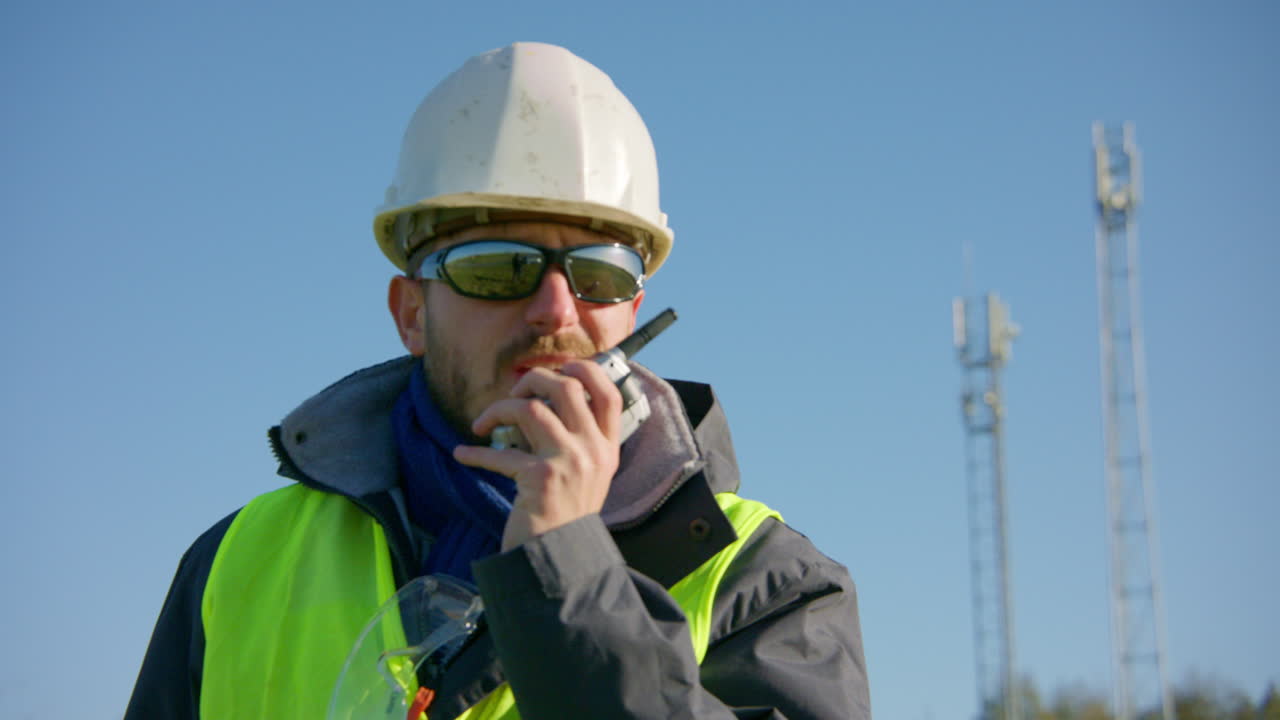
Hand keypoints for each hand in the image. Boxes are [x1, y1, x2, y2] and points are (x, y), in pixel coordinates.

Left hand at [453, 359, 621, 550]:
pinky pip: (502, 451)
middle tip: (511, 395)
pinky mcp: (541, 477)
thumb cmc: (564, 517)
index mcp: (608, 448)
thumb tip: (542, 402)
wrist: (559, 561)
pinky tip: (462, 454)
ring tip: (482, 425)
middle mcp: (594, 450)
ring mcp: (570, 462)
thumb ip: (576, 441)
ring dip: (499, 410)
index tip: (558, 369)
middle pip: (567, 387)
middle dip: (532, 380)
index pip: (609, 393)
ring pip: (532, 408)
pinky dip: (476, 452)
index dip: (585, 370)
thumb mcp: (585, 476)